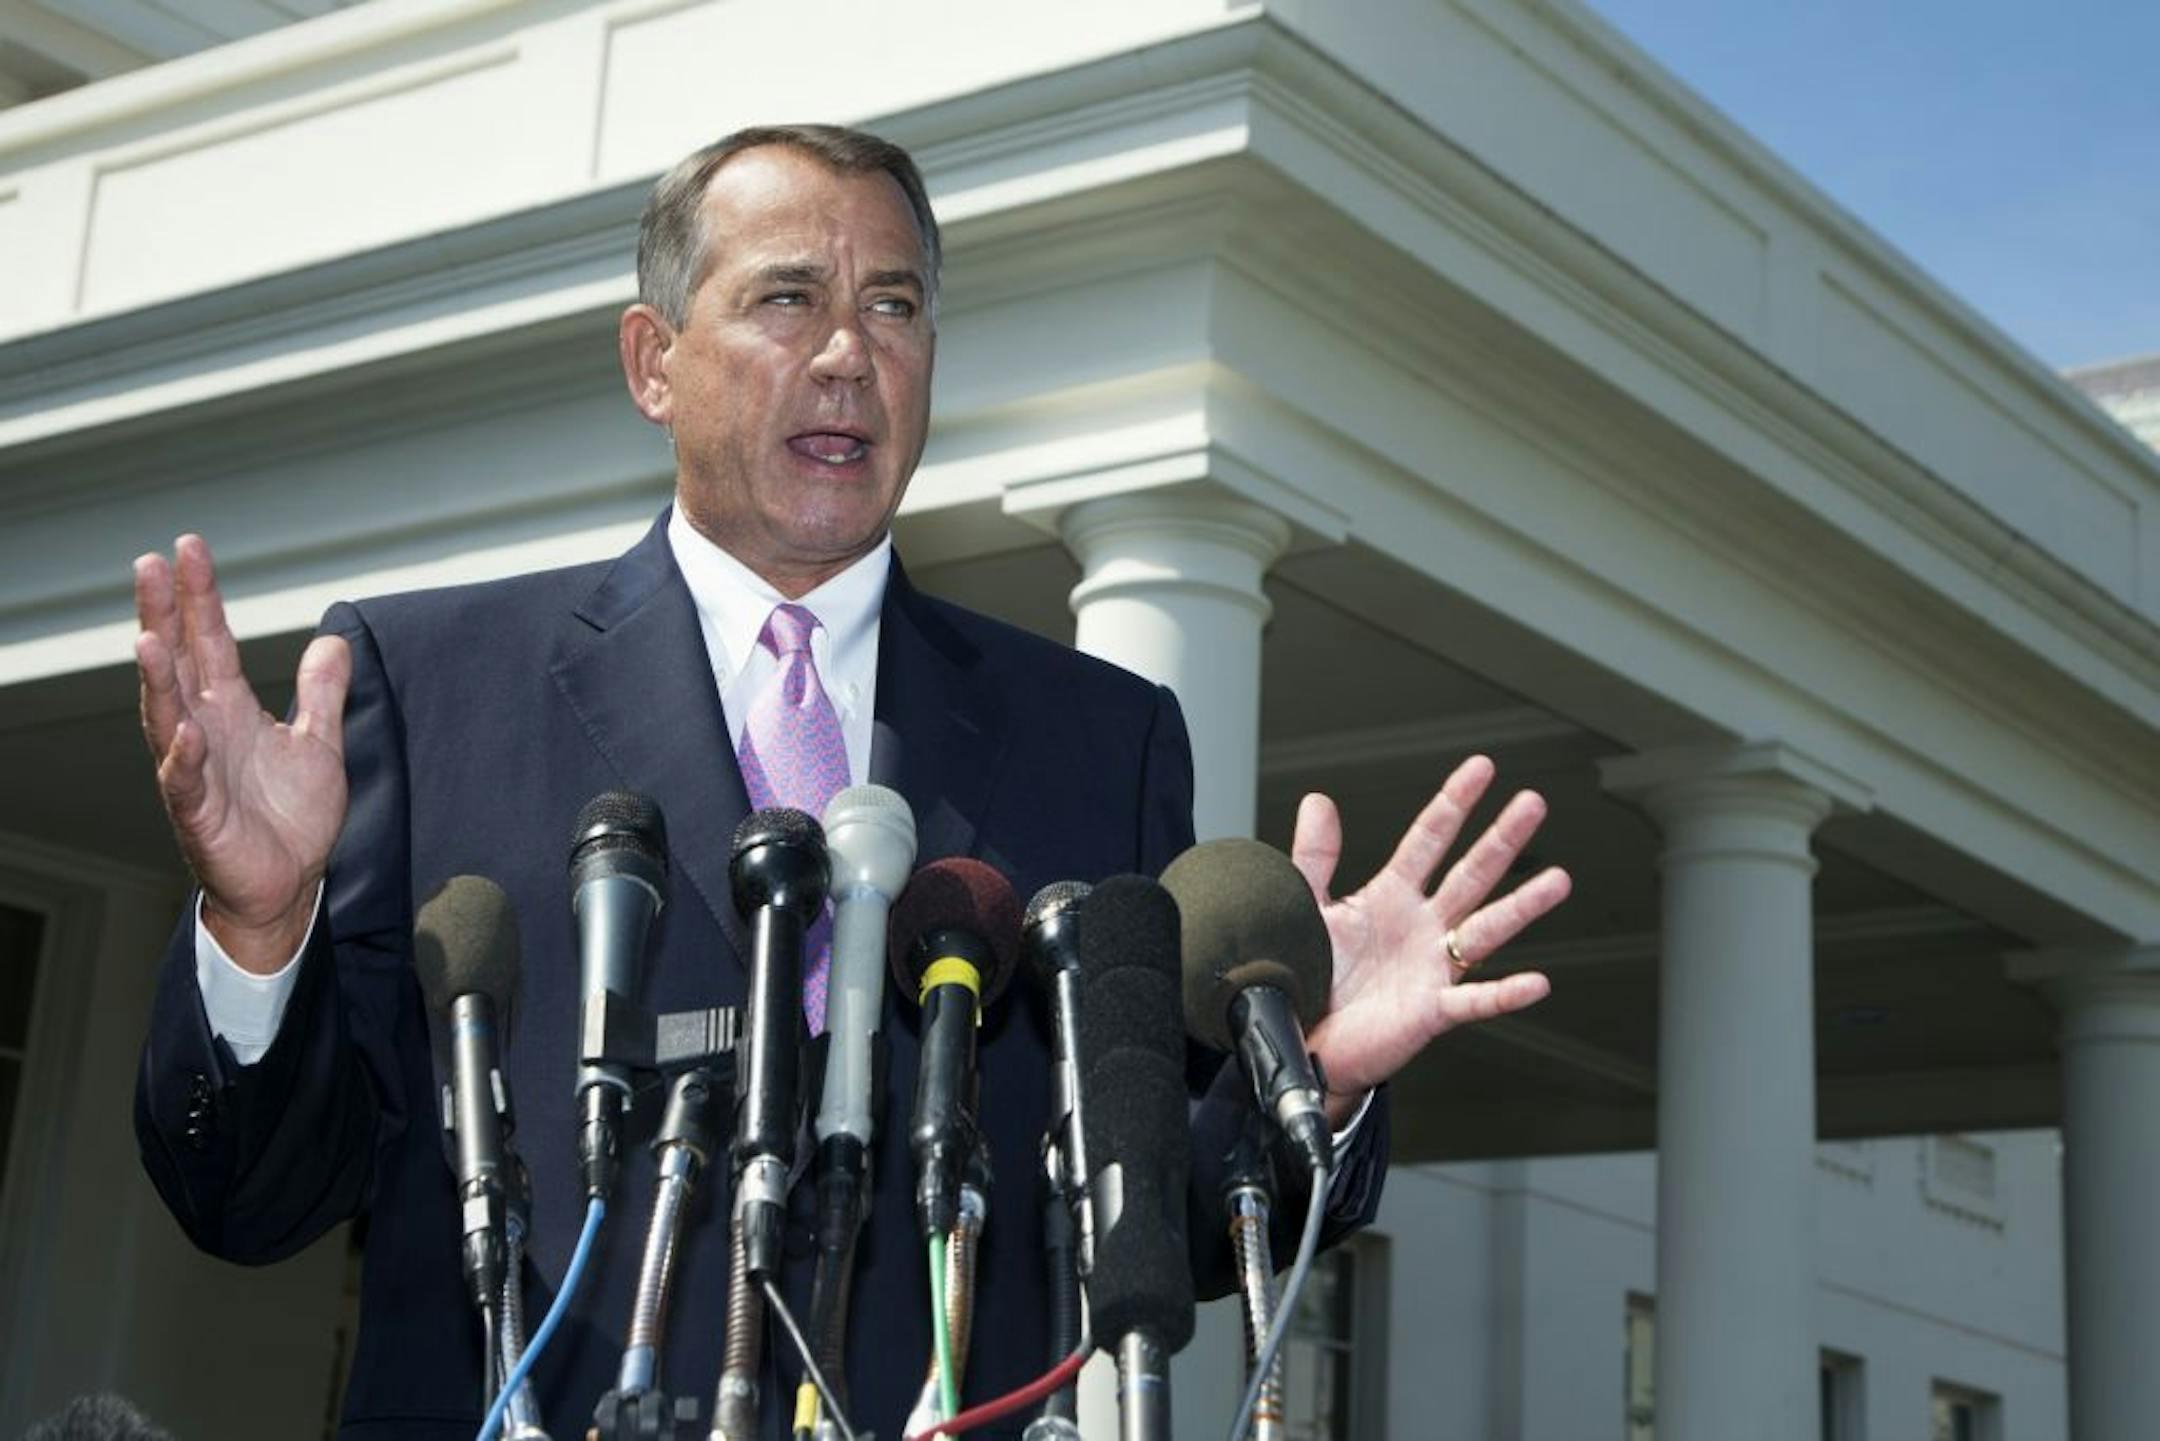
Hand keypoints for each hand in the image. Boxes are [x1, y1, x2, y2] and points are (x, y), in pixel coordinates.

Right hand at [135, 535, 351, 972]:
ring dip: (158, 679)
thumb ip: (320, 692)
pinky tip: (185, 731)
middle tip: (150, 564)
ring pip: (166, 716)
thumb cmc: (291, 817)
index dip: (200, 595)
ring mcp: (194, 770)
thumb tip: (332, 640)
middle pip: (177, 662)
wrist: (288, 885)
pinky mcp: (199, 814)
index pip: (209, 639)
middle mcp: (202, 730)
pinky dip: (183, 758)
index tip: (189, 547)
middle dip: (162, 615)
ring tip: (149, 637)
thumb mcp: (318, 743)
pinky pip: (184, 783)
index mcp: (228, 708)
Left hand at [1292, 755, 1570, 1124]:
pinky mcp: (1431, 1011)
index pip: (1429, 839)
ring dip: (1522, 906)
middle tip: (1533, 803)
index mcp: (1392, 896)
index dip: (1454, 803)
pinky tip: (1536, 982)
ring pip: (1486, 929)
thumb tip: (1318, 801)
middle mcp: (1422, 927)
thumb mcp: (1307, 907)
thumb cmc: (1311, 976)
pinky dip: (1506, 994)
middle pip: (1470, 873)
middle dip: (1501, 838)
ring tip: (1558, 880)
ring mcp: (1432, 967)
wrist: (1304, 1038)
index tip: (1482, 768)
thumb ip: (1314, 857)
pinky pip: (1475, 1001)